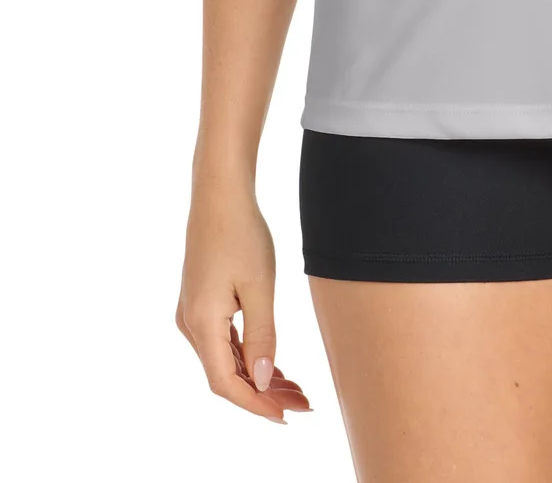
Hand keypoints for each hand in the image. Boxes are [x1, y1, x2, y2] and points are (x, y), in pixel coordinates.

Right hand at [176, 183, 311, 421]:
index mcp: (202, 323)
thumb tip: (261, 381)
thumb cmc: (242, 233)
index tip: (286, 416)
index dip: (254, 404)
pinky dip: (247, 355)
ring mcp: (192, 314)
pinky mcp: (200, 303)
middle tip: (302, 403)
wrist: (219, 194)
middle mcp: (190, 324)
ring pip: (225, 359)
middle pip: (225, 375)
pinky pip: (223, 342)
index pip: (226, 383)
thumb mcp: (259, 286)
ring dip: (257, 376)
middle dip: (262, 393)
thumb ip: (261, 335)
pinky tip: (272, 364)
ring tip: (295, 388)